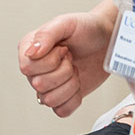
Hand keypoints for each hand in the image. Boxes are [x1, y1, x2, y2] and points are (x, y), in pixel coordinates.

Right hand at [17, 0, 117, 117]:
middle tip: (71, 59)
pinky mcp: (62, 97)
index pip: (27, 68)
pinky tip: (78, 83)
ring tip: (74, 70)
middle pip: (39, 85)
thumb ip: (46, 34)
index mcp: (29, 48)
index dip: (50, 61)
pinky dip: (74, 99)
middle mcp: (35, 68)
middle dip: (63, 72)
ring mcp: (48, 85)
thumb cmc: (87, 28)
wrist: (108, 40)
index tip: (63, 49)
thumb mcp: (66, 23)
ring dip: (69, 85)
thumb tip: (31, 52)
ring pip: (49, 101)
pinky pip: (61, 111)